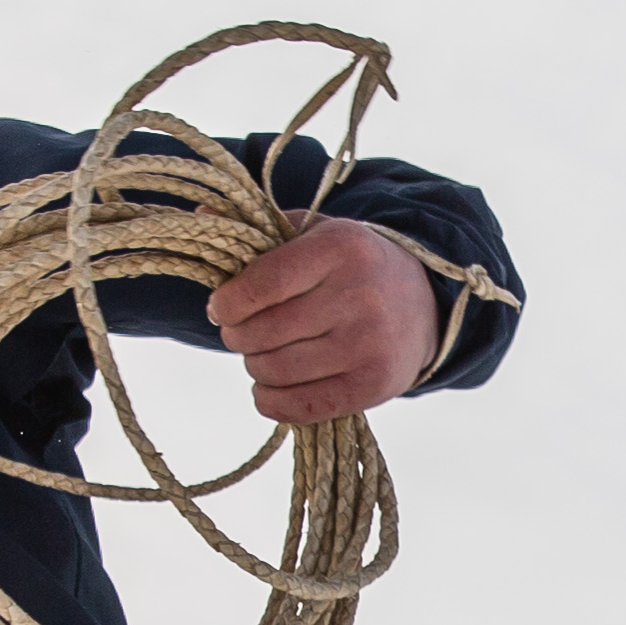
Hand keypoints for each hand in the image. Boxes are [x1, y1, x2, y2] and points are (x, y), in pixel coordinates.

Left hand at [208, 219, 443, 422]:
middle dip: (237, 336)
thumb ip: (260, 230)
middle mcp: (359, 297)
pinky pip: (298, 406)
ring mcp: (368, 345)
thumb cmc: (354, 267)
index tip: (219, 308)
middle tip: (242, 332)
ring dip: (255, 367)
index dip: (229, 302)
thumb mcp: (316, 234)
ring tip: (263, 354)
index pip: (264, 283)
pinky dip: (270, 400)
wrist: (427, 305)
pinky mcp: (373, 386)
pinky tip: (270, 386)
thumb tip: (198, 218)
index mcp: (341, 249)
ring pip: (275, 371)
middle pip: (263, 332)